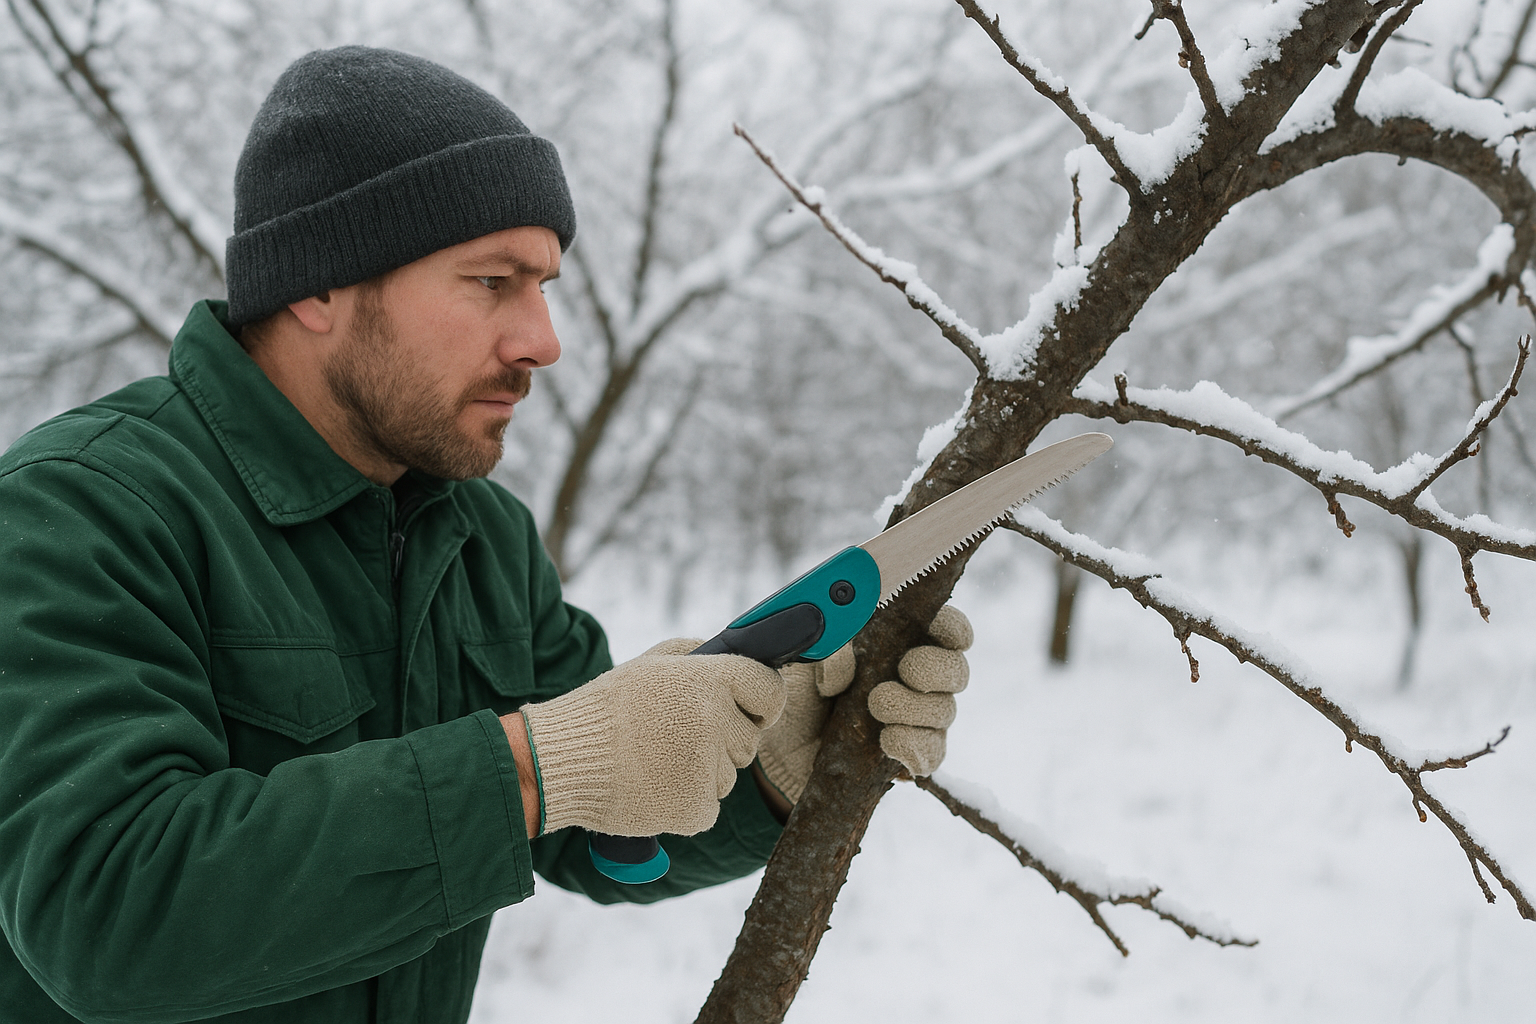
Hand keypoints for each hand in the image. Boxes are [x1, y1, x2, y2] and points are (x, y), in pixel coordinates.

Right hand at [517, 639, 784, 836]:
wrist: (559, 761)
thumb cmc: (607, 708)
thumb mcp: (652, 663)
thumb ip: (702, 657)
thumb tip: (748, 659)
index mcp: (707, 680)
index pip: (771, 691)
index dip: (763, 702)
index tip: (752, 711)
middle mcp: (713, 721)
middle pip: (749, 740)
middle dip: (723, 740)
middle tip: (674, 736)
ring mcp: (705, 768)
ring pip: (729, 776)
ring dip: (701, 772)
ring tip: (654, 761)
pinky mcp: (695, 810)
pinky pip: (710, 807)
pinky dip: (686, 803)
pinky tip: (652, 787)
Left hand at [757, 605, 971, 802]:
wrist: (780, 749)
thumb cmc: (798, 693)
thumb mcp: (801, 669)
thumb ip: (823, 657)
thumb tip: (842, 655)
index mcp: (896, 643)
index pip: (944, 629)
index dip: (951, 627)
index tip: (940, 628)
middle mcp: (914, 680)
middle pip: (955, 670)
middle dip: (936, 668)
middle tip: (906, 670)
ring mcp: (916, 720)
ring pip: (945, 712)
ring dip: (916, 709)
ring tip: (877, 707)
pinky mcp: (907, 756)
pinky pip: (930, 754)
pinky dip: (914, 747)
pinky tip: (889, 741)